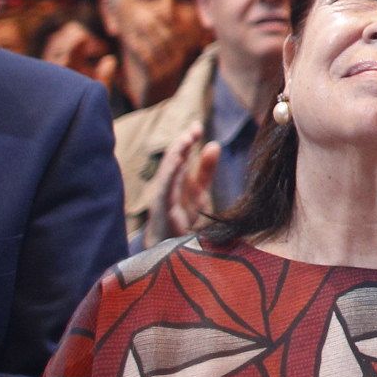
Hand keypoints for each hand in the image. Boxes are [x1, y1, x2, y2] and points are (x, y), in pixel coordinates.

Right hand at [145, 123, 218, 241]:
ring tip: (184, 141)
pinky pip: (165, 192)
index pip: (180, 154)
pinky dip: (170, 177)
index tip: (197, 126)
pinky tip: (177, 165)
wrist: (171, 250)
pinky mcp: (162, 211)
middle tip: (193, 130)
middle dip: (181, 144)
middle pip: (172, 160)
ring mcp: (162, 198)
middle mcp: (167, 185)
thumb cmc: (182, 219)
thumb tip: (214, 144)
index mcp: (176, 179)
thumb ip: (205, 170)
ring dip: (175, 156)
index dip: (187, 140)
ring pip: (167, 173)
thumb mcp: (199, 191)